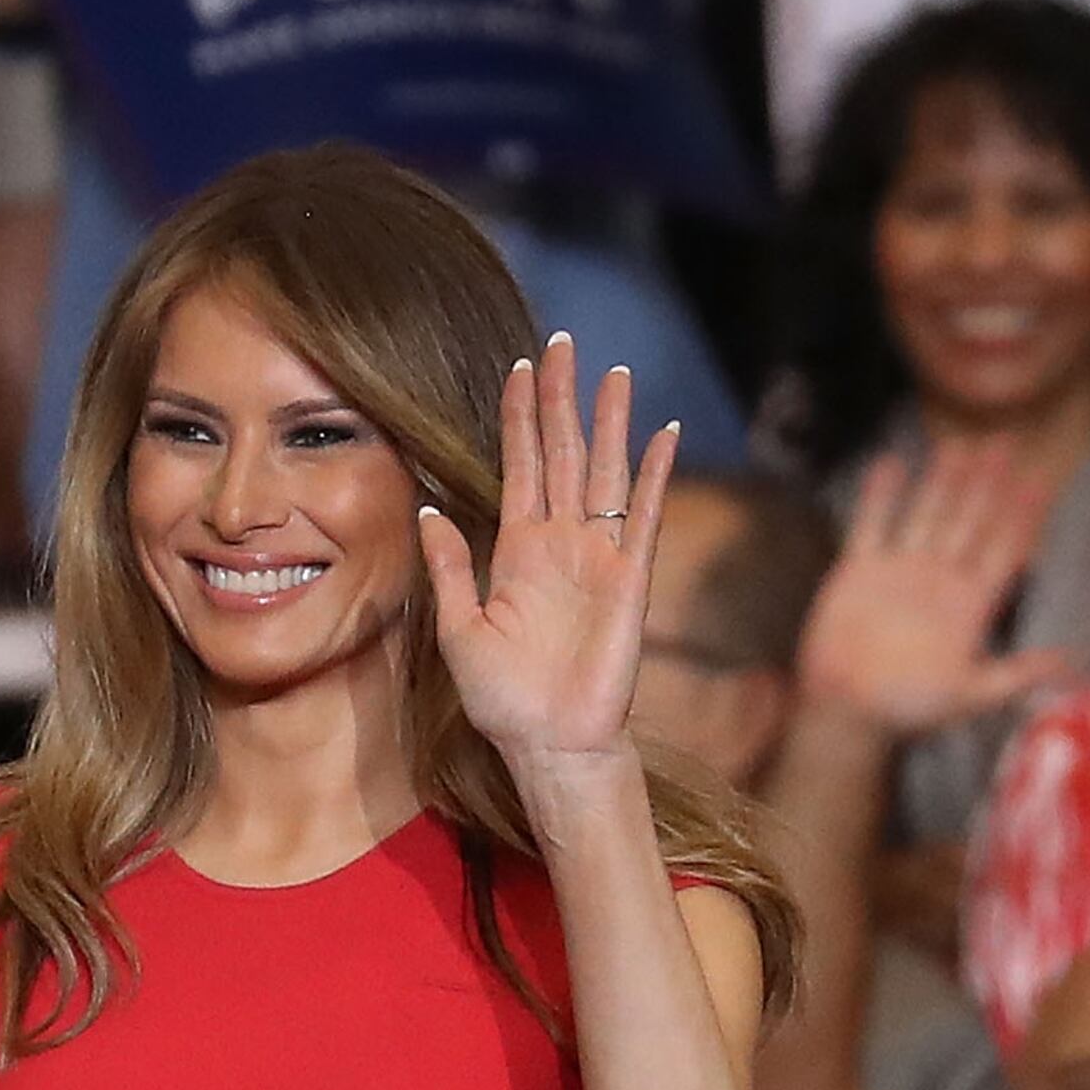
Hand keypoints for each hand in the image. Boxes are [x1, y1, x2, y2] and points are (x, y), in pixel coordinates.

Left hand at [417, 333, 674, 776]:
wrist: (550, 745)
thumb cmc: (503, 699)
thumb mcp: (458, 630)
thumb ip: (449, 568)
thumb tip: (427, 509)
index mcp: (516, 551)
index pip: (518, 467)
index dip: (518, 419)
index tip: (516, 369)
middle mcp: (559, 543)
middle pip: (562, 454)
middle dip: (560, 400)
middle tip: (560, 344)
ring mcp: (598, 557)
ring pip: (604, 472)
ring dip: (609, 423)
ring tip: (613, 372)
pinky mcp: (630, 579)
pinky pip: (642, 517)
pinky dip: (653, 475)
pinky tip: (662, 434)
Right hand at [793, 444, 1073, 740]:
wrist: (846, 709)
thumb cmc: (908, 707)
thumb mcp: (969, 696)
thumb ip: (1015, 675)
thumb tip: (1070, 664)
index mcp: (970, 604)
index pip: (1002, 550)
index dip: (1020, 517)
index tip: (1038, 482)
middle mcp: (939, 578)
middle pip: (969, 521)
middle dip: (986, 483)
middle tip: (1003, 444)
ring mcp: (899, 570)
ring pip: (927, 514)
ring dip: (942, 480)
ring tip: (956, 444)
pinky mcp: (859, 569)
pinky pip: (872, 525)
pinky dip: (880, 496)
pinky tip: (891, 464)